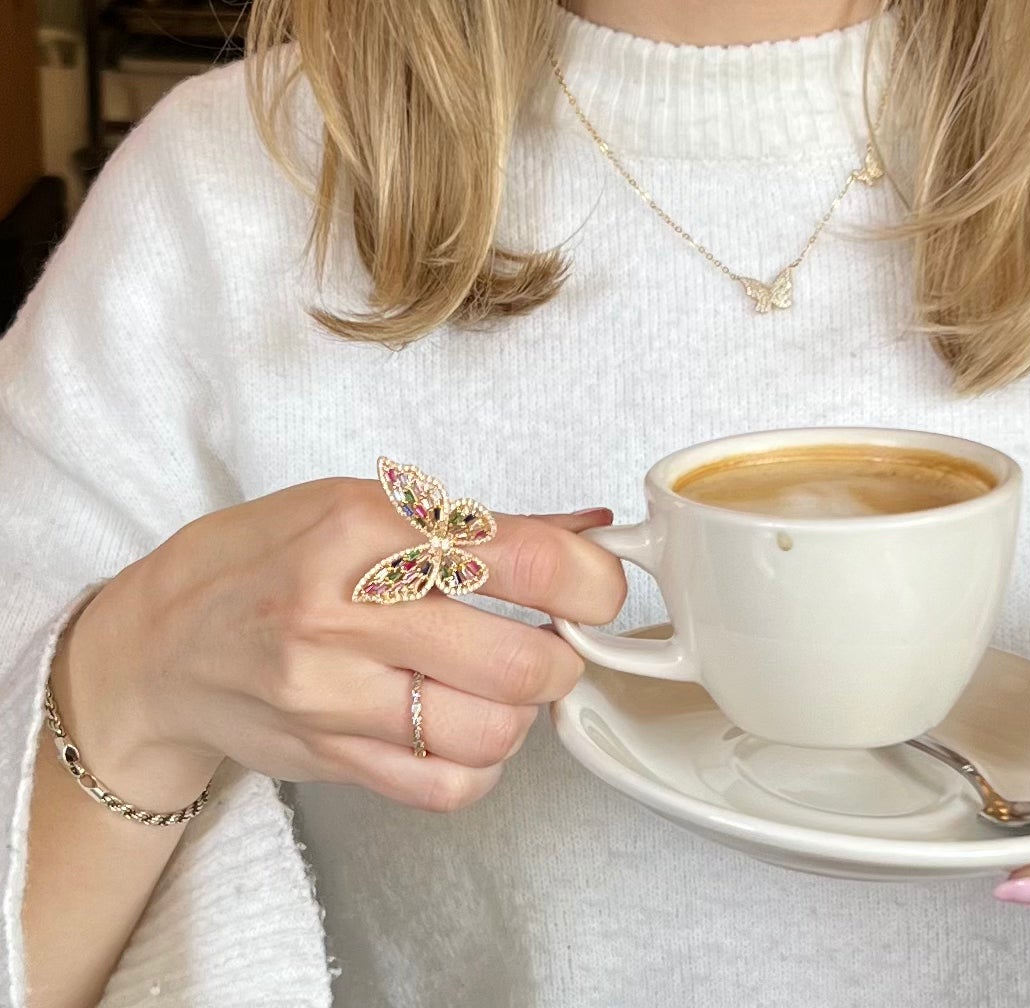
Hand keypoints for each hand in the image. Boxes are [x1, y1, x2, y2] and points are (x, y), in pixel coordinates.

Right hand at [63, 475, 624, 814]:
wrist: (164, 642)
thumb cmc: (268, 556)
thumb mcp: (365, 504)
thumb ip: (484, 525)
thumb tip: (589, 529)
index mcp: (363, 528)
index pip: (519, 559)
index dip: (590, 579)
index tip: (601, 585)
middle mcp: (345, 613)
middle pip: (518, 664)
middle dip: (563, 654)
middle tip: (554, 636)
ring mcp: (332, 696)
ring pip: (492, 734)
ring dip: (523, 711)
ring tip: (503, 680)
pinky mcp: (330, 760)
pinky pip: (447, 789)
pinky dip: (481, 764)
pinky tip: (464, 726)